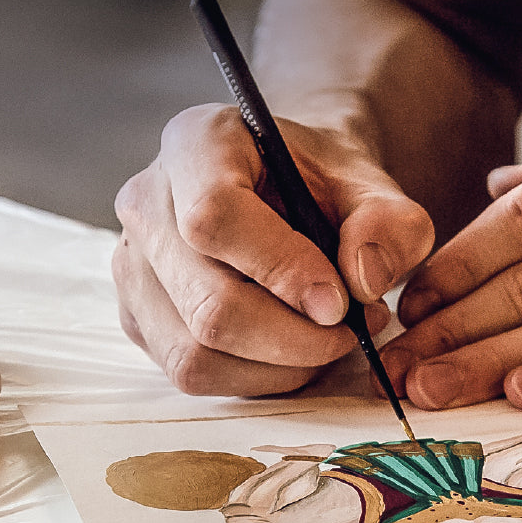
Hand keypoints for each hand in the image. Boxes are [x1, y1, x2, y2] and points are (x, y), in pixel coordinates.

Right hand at [113, 103, 432, 394]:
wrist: (289, 188)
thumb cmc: (324, 183)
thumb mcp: (374, 186)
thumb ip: (389, 223)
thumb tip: (363, 281)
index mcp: (197, 144)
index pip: (214, 218)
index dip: (282, 270)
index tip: (340, 300)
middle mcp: (146, 202)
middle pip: (207, 304)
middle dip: (294, 338)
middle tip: (350, 331)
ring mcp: (132, 264)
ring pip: (196, 353)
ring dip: (279, 366)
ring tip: (329, 340)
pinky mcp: (139, 316)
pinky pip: (193, 372)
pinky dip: (257, 378)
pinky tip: (294, 351)